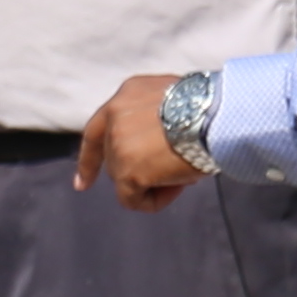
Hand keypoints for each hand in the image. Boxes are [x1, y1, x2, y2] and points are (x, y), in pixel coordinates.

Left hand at [77, 72, 200, 211]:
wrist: (216, 115)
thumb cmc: (210, 110)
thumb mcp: (173, 103)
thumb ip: (154, 121)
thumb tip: (156, 152)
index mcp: (127, 94)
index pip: (97, 130)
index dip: (90, 159)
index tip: (81, 184)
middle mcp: (115, 116)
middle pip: (114, 159)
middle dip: (137, 171)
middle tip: (177, 170)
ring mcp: (117, 144)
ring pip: (125, 180)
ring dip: (153, 183)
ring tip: (184, 172)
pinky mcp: (127, 170)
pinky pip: (132, 200)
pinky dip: (153, 201)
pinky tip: (178, 186)